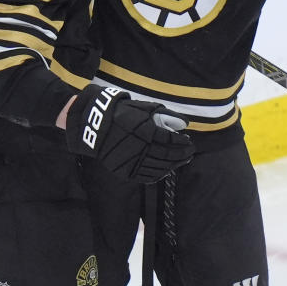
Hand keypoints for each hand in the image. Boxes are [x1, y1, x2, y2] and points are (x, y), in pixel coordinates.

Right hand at [65, 85, 194, 183]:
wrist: (97, 126)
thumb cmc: (123, 114)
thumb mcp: (145, 109)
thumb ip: (166, 115)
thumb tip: (185, 123)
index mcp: (147, 132)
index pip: (172, 141)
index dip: (183, 143)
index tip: (189, 142)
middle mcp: (142, 149)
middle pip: (168, 156)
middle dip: (182, 155)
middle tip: (190, 153)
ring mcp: (133, 162)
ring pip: (159, 168)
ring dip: (173, 165)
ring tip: (181, 161)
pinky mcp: (126, 171)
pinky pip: (147, 177)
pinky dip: (159, 174)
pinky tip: (166, 170)